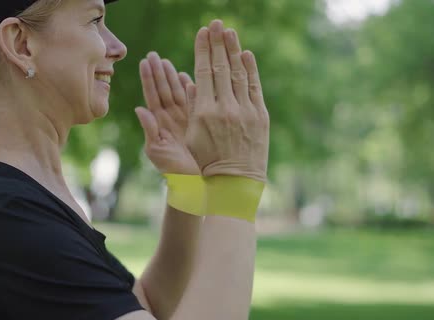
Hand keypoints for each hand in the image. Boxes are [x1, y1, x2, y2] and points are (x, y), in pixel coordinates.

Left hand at [135, 52, 199, 174]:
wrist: (193, 180)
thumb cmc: (172, 169)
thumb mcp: (156, 150)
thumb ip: (149, 130)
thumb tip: (138, 109)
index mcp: (158, 123)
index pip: (152, 96)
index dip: (148, 79)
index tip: (144, 62)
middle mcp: (170, 117)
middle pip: (163, 89)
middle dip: (159, 72)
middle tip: (154, 55)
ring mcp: (184, 117)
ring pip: (177, 92)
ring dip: (172, 76)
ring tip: (166, 61)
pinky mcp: (198, 120)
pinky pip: (193, 100)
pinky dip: (190, 87)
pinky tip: (187, 75)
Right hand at [185, 20, 269, 181]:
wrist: (233, 182)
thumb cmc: (205, 162)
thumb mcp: (187, 140)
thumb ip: (181, 113)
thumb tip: (173, 91)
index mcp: (203, 112)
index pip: (203, 72)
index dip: (203, 50)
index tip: (202, 32)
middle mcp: (224, 108)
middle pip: (220, 67)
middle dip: (218, 43)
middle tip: (216, 22)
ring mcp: (244, 111)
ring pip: (238, 74)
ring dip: (234, 50)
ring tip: (230, 31)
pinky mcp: (260, 116)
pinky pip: (254, 87)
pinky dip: (250, 70)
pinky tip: (246, 54)